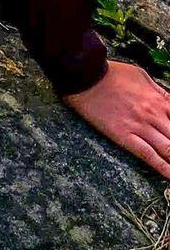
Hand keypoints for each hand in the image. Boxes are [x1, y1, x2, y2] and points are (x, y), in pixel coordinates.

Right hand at [64, 61, 169, 178]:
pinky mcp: (125, 136)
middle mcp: (154, 114)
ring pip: (168, 149)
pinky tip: (169, 176)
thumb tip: (168, 100)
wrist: (87, 76)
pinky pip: (148, 155)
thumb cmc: (112, 73)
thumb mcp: (141, 75)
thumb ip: (158, 91)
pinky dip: (162, 168)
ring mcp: (140, 127)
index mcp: (159, 99)